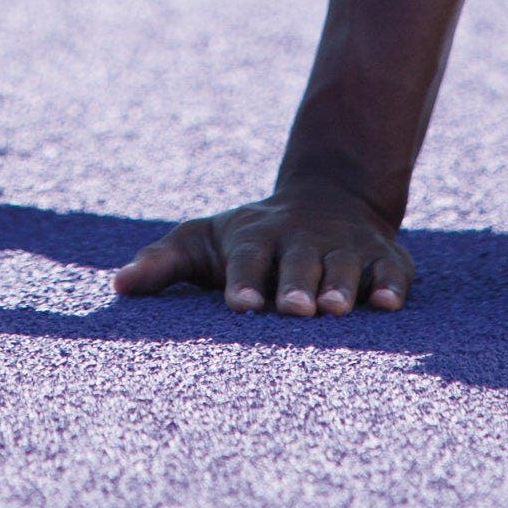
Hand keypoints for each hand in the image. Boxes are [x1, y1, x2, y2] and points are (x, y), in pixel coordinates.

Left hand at [113, 187, 412, 316]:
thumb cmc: (255, 238)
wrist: (331, 196)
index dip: (242, 281)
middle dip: (296, 285)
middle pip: (298, 263)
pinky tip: (387, 303)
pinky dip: (390, 285)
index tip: (238, 307)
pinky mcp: (384, 257)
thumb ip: (163, 261)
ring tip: (334, 310)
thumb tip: (117, 286)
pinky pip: (390, 270)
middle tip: (293, 310)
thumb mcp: (206, 240)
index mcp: (257, 238)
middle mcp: (302, 239)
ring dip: (341, 286)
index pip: (246, 259)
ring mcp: (345, 246)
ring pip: (344, 266)